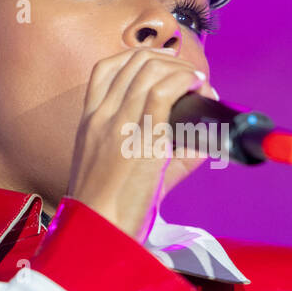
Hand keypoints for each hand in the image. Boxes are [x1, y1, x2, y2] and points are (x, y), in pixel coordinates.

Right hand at [65, 47, 216, 241]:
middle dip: (166, 60)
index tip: (163, 63)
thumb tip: (203, 143)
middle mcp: (101, 117)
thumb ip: (160, 153)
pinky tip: (197, 86)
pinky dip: (184, 81)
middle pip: (132, 63)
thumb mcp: (121, 174)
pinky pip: (164, 92)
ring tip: (196, 82)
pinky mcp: (142, 139)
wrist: (97, 233)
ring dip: (179, 70)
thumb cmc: (108, 211)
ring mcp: (119, 125)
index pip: (105, 69)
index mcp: (88, 123)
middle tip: (187, 73)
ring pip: (150, 71)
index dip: (137, 57)